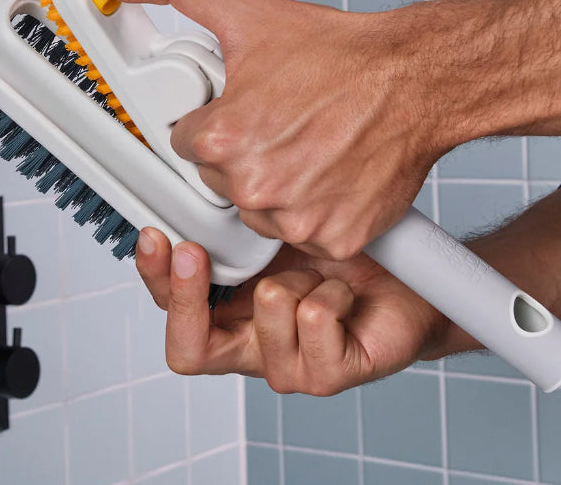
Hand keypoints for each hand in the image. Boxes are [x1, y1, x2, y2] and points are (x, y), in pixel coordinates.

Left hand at [104, 0, 444, 259]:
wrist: (415, 77)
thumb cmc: (341, 53)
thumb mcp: (248, 11)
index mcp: (224, 138)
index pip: (187, 145)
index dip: (215, 123)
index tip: (244, 109)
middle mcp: (256, 186)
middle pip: (222, 181)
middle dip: (243, 154)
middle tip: (282, 122)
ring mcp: (296, 218)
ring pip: (261, 212)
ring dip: (277, 187)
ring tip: (308, 145)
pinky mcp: (333, 238)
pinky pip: (304, 234)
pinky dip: (315, 210)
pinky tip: (330, 173)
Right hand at [135, 227, 447, 394]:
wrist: (405, 287)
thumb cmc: (339, 258)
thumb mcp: (277, 234)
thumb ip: (234, 227)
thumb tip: (199, 185)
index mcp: (229, 313)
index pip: (172, 307)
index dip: (155, 277)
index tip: (155, 235)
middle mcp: (249, 346)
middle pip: (189, 347)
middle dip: (189, 294)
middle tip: (195, 250)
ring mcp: (286, 367)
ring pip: (265, 308)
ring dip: (297, 272)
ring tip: (319, 265)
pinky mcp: (326, 375)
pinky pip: (314, 318)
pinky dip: (334, 290)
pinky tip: (345, 289)